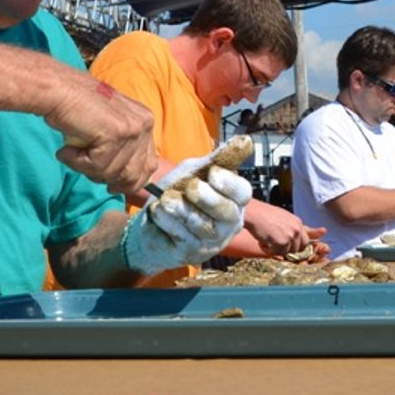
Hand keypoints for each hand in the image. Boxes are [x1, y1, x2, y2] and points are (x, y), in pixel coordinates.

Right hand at [48, 72, 160, 196]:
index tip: (113, 187)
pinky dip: (76, 162)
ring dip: (87, 168)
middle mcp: (144, 123)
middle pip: (132, 175)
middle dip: (107, 177)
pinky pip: (97, 166)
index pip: (149, 166)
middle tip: (86, 165)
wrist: (57, 89)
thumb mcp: (108, 128)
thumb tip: (126, 185)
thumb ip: (122, 150)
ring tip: (72, 151)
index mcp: (145, 121)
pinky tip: (66, 149)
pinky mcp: (116, 133)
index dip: (131, 182)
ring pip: (112, 173)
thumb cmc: (77, 109)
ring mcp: (132, 128)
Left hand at [122, 154, 252, 274]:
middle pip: (228, 212)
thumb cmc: (176, 195)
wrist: (150, 226)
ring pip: (203, 224)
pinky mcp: (194, 254)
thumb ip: (216, 160)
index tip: (213, 173)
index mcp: (233, 201)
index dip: (230, 183)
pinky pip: (184, 236)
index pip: (243, 193)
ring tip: (164, 200)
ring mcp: (213, 242)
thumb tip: (245, 140)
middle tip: (190, 187)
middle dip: (208, 198)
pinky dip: (168, 221)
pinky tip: (158, 213)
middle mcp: (229, 224)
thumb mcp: (194, 173)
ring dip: (180, 208)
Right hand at [244, 202, 326, 257]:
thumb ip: (292, 227)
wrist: (253, 212)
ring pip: (287, 252)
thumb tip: (306, 236)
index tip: (288, 246)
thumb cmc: (263, 213)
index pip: (306, 241)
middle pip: (298, 249)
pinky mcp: (282, 243)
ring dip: (276, 249)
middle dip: (287, 249)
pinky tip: (262, 241)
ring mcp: (290, 236)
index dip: (296, 246)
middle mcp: (297, 229)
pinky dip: (268, 250)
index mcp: (298, 222)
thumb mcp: (283, 217)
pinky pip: (276, 253)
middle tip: (275, 243)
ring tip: (267, 240)